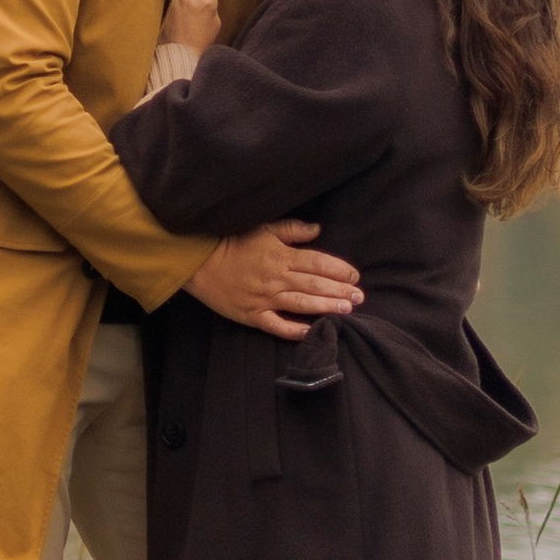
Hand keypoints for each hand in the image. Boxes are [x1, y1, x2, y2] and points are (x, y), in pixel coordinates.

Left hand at [159, 0, 226, 62]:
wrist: (178, 58)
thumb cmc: (199, 45)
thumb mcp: (214, 24)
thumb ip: (210, 5)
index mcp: (206, 2)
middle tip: (192, 0)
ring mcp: (172, 2)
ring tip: (180, 17)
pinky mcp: (160, 8)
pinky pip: (167, 0)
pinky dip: (171, 7)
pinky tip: (172, 20)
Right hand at [185, 220, 362, 341]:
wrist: (199, 261)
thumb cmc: (231, 242)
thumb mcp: (262, 228)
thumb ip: (291, 230)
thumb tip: (317, 229)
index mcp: (281, 256)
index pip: (318, 263)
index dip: (339, 270)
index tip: (354, 276)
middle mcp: (276, 278)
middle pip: (315, 285)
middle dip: (340, 291)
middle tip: (360, 297)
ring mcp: (264, 299)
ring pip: (301, 305)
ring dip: (326, 308)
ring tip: (346, 311)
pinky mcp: (252, 315)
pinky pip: (277, 326)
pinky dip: (295, 330)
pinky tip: (312, 331)